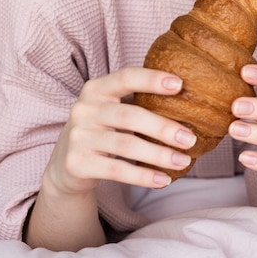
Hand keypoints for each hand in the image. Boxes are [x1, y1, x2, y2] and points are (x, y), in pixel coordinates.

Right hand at [43, 67, 196, 198]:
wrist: (65, 164)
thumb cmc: (102, 130)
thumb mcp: (112, 109)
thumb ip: (138, 101)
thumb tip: (190, 101)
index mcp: (96, 88)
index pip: (126, 77)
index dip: (152, 79)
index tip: (180, 85)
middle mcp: (84, 109)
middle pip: (129, 115)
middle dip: (163, 128)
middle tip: (191, 139)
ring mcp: (78, 136)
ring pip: (126, 145)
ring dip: (159, 155)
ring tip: (183, 162)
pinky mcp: (77, 163)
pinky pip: (117, 170)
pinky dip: (143, 176)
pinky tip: (164, 180)